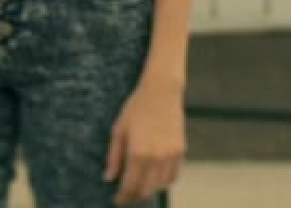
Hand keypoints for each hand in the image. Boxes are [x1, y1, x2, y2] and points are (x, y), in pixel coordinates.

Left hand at [105, 75, 184, 203]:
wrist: (162, 92)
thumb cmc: (136, 108)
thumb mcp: (118, 130)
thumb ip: (114, 157)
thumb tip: (108, 178)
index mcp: (138, 153)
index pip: (130, 185)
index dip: (123, 196)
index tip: (117, 200)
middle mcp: (157, 158)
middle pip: (146, 190)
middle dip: (135, 196)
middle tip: (126, 196)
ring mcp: (172, 156)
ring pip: (161, 186)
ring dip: (149, 190)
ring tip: (139, 188)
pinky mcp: (181, 152)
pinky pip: (173, 176)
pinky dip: (163, 182)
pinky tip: (154, 179)